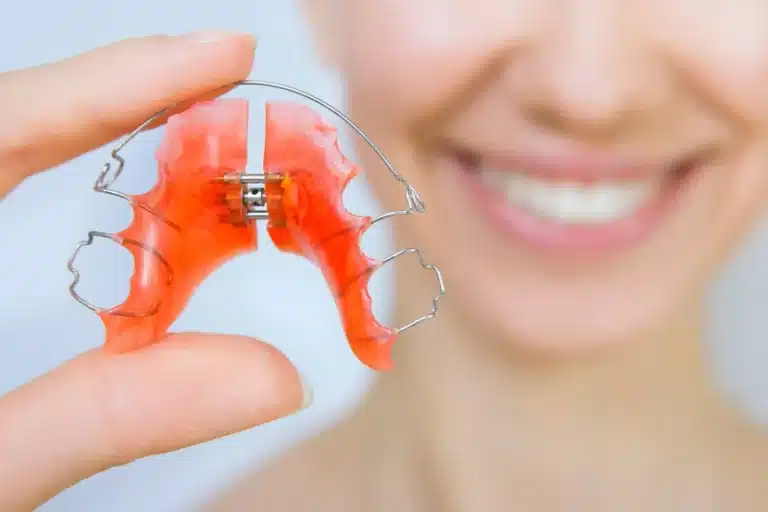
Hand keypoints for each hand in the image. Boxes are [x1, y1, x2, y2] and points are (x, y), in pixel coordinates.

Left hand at [0, 32, 309, 510]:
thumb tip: (274, 379)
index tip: (225, 52)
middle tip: (222, 96)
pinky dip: (50, 156)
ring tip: (189, 133)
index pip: (8, 124)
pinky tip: (110, 175)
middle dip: (122, 97)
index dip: (124, 79)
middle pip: (8, 118)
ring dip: (91, 124)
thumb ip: (110, 418)